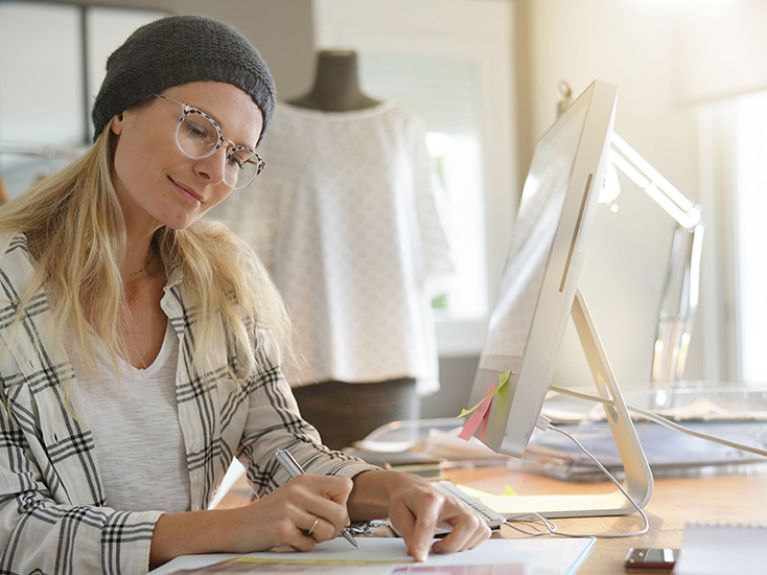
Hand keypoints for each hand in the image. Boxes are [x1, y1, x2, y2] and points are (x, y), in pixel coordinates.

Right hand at [228, 474, 352, 551]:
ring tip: (305, 534)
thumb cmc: (270, 513)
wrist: (237, 525)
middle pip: (341, 512)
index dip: (343, 502)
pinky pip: (309, 544)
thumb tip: (346, 517)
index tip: (332, 511)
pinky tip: (291, 540)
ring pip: (328, 530)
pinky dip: (303, 547)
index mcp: (305, 480)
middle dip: (337, 527)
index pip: (344, 485)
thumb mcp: (295, 496)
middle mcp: (298, 491)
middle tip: (324, 531)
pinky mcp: (282, 530)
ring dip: (320, 538)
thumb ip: (319, 500)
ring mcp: (289, 510)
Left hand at [388, 475, 490, 561]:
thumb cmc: (406, 501)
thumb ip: (409, 535)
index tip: (419, 559)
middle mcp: (450, 501)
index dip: (423, 544)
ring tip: (444, 546)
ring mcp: (463, 507)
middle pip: (467, 523)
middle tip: (435, 549)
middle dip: (453, 544)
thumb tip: (418, 555)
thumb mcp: (399, 515)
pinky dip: (472, 543)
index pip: (428, 524)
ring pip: (479, 528)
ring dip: (462, 545)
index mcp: (428, 498)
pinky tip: (455, 543)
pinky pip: (483, 532)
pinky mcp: (470, 515)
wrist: (413, 489)